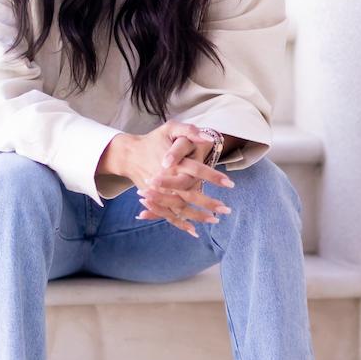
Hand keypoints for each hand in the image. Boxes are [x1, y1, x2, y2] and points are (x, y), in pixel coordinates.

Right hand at [129, 121, 234, 237]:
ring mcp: (159, 191)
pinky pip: (168, 214)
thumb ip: (189, 131)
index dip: (212, 176)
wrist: (130, 154)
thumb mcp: (170, 128)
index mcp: (173, 162)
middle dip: (208, 202)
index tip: (230, 184)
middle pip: (189, 193)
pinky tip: (193, 231)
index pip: (195, 170)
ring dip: (197, 215)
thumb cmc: (154, 140)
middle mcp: (166, 178)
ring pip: (180, 206)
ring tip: (214, 220)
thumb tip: (208, 138)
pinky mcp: (154, 199)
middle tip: (226, 209)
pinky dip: (180, 223)